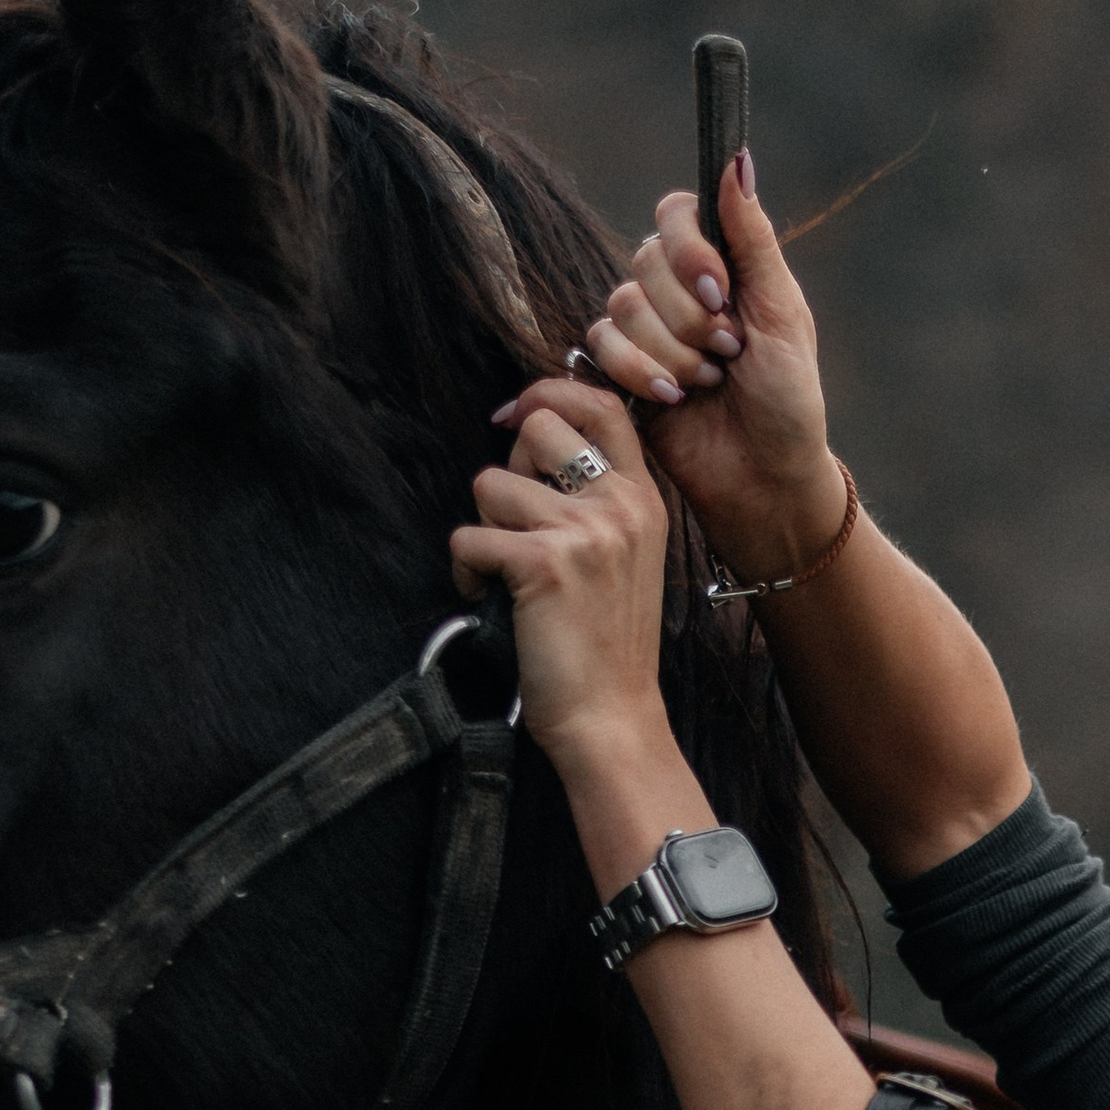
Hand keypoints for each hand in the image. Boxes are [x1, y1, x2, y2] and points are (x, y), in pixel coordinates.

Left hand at [449, 382, 678, 791]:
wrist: (612, 717)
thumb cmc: (607, 644)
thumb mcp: (625, 557)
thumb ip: (597, 499)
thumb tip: (532, 440)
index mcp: (643, 499)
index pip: (602, 404)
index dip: (548, 392)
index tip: (513, 416)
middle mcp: (621, 505)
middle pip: (537, 426)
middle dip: (508, 468)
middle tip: (516, 524)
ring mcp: (585, 531)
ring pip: (490, 482)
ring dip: (484, 526)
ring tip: (507, 572)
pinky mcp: (542, 564)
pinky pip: (468, 536)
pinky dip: (466, 571)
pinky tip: (493, 598)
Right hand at [576, 155, 846, 580]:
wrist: (765, 477)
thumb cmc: (788, 399)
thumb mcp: (782, 314)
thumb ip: (753, 238)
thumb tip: (737, 158)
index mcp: (719, 266)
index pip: (673, 212)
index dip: (688, 248)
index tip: (720, 289)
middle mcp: (675, 292)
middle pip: (645, 263)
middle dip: (691, 318)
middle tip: (729, 352)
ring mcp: (645, 332)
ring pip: (621, 307)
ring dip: (672, 352)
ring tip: (709, 382)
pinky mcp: (620, 373)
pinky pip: (600, 348)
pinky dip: (640, 373)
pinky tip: (674, 399)